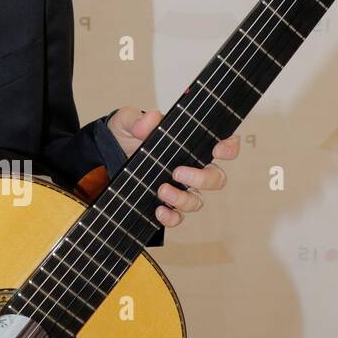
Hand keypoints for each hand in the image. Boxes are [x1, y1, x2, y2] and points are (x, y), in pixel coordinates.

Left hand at [106, 107, 240, 227]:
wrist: (108, 152)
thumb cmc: (127, 133)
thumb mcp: (128, 121)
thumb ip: (140, 120)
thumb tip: (152, 119)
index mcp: (190, 143)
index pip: (222, 145)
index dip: (228, 148)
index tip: (218, 150)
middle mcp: (191, 167)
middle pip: (216, 178)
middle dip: (203, 179)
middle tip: (178, 172)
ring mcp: (180, 187)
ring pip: (197, 201)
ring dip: (183, 199)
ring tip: (161, 189)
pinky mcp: (165, 203)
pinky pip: (178, 217)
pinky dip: (172, 217)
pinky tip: (159, 210)